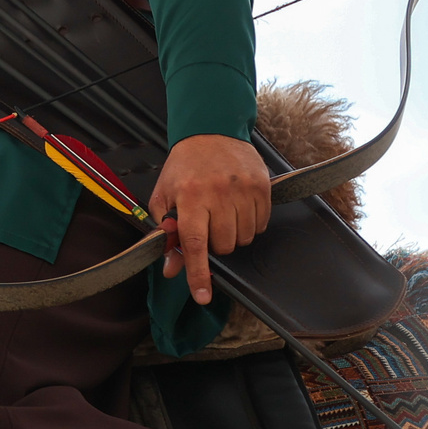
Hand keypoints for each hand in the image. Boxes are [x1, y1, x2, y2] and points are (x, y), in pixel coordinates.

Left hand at [151, 133, 272, 305]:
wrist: (211, 132)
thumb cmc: (184, 167)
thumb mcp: (165, 195)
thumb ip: (167, 232)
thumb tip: (171, 268)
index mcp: (189, 197)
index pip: (194, 243)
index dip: (197, 273)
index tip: (202, 296)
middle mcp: (218, 194)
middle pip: (223, 246)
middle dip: (215, 244)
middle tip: (208, 224)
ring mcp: (243, 191)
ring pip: (244, 238)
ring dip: (233, 234)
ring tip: (222, 213)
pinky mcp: (262, 187)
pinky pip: (261, 225)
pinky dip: (250, 224)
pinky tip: (238, 207)